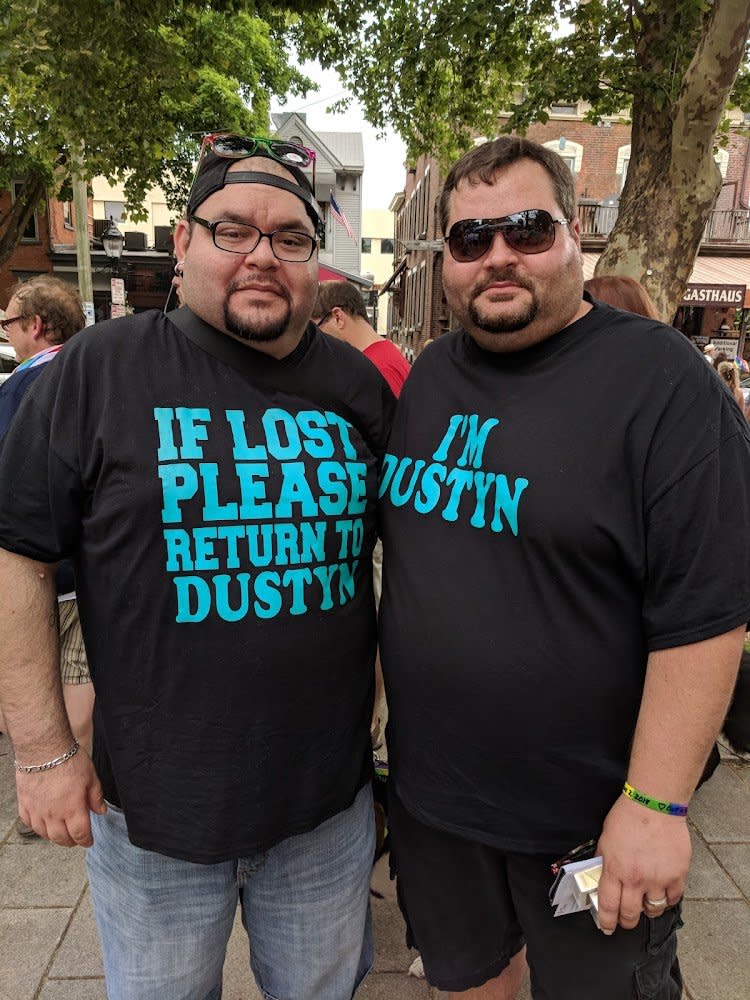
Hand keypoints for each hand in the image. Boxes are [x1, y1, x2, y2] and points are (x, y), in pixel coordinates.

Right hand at [16, 751, 105, 847]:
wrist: (44, 749)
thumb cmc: (68, 760)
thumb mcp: (91, 777)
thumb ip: (96, 797)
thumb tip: (100, 811)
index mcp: (73, 809)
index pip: (80, 834)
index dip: (85, 840)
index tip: (88, 841)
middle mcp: (53, 814)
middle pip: (61, 838)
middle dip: (71, 842)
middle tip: (75, 840)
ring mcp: (37, 810)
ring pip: (44, 834)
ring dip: (54, 837)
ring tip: (60, 833)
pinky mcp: (25, 804)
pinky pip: (28, 823)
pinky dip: (36, 827)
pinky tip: (42, 823)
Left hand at [595, 794, 689, 933]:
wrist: (654, 805)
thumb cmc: (627, 817)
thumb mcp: (605, 838)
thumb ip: (604, 860)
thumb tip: (600, 875)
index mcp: (614, 869)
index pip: (608, 905)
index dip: (607, 921)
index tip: (607, 928)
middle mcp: (635, 879)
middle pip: (630, 914)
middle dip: (627, 922)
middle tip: (626, 921)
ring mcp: (657, 879)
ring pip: (653, 910)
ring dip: (648, 911)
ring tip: (646, 905)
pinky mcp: (676, 875)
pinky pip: (673, 898)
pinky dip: (668, 900)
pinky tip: (663, 894)